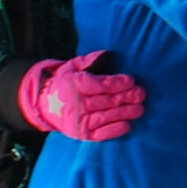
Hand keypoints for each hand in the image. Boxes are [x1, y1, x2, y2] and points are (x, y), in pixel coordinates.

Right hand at [18, 51, 146, 141]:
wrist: (44, 105)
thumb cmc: (64, 82)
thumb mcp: (72, 66)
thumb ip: (89, 60)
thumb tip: (107, 54)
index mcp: (75, 84)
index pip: (99, 84)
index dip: (117, 82)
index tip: (131, 80)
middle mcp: (77, 103)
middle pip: (106, 101)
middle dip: (126, 97)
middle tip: (142, 94)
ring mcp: (79, 120)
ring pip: (105, 116)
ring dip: (125, 113)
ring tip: (140, 109)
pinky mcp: (82, 134)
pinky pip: (100, 133)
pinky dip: (114, 130)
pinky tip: (127, 125)